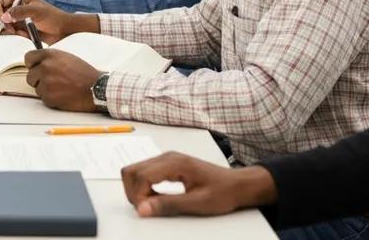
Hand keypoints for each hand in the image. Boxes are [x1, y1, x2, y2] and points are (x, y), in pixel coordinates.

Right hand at [0, 0, 80, 43]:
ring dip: (2, 28)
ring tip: (13, 32)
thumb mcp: (36, 11)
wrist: (64, 31)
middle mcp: (15, 8)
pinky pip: (6, 32)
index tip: (0, 18)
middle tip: (7, 28)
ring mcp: (16, 19)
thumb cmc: (53, 17)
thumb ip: (19, 12)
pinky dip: (7, 35)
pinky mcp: (18, 30)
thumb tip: (3, 17)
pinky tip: (16, 35)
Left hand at [23, 49, 101, 111]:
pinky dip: (51, 99)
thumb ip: (50, 59)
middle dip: (39, 80)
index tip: (36, 68)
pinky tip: (63, 95)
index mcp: (50, 55)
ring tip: (61, 88)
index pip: (28, 58)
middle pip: (30, 76)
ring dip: (45, 90)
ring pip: (36, 88)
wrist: (96, 88)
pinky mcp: (48, 97)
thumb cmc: (84, 73)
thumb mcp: (66, 57)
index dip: (32, 64)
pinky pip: (43, 98)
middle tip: (53, 82)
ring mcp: (46, 82)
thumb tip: (37, 63)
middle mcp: (45, 67)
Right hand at [122, 154, 276, 217]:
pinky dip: (143, 187)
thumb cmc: (222, 192)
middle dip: (132, 192)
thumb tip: (142, 209)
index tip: (146, 211)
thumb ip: (169, 205)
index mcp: (174, 163)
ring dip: (136, 189)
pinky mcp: (166, 164)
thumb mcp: (197, 203)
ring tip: (151, 204)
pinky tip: (155, 198)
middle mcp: (166, 157)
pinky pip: (144, 172)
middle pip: (132, 170)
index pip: (140, 176)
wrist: (237, 184)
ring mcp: (165, 159)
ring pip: (135, 171)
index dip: (138, 196)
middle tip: (146, 208)